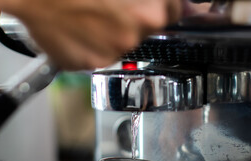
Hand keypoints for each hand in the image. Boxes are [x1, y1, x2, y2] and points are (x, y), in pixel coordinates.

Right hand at [4, 0, 181, 69]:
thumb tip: (159, 4)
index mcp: (147, 12)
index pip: (172, 13)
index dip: (161, 5)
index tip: (150, 3)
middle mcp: (132, 36)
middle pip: (146, 30)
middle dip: (133, 19)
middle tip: (110, 5)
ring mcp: (110, 53)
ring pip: (121, 44)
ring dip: (110, 32)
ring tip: (89, 13)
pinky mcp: (88, 63)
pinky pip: (99, 55)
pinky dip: (91, 45)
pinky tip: (78, 27)